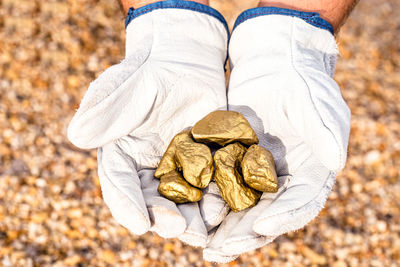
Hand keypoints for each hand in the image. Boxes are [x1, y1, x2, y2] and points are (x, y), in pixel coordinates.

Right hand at [68, 1, 228, 245]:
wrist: (185, 60)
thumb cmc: (151, 69)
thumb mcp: (127, 86)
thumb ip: (105, 110)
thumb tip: (76, 136)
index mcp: (121, 153)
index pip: (119, 183)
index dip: (127, 204)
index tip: (139, 224)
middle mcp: (147, 167)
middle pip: (152, 199)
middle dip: (164, 217)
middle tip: (179, 229)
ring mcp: (178, 167)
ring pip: (182, 198)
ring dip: (193, 216)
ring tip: (204, 229)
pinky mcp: (205, 162)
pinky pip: (210, 184)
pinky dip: (217, 196)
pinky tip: (225, 206)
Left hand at [203, 9, 349, 261]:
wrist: (274, 62)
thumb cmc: (300, 81)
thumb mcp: (315, 103)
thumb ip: (325, 133)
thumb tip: (335, 162)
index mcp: (311, 171)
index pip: (300, 201)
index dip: (284, 216)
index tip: (262, 226)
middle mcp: (284, 178)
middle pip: (267, 213)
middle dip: (245, 233)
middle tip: (222, 250)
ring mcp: (257, 172)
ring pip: (242, 207)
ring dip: (224, 228)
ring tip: (206, 246)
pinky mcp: (234, 161)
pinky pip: (221, 186)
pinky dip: (209, 202)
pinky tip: (193, 214)